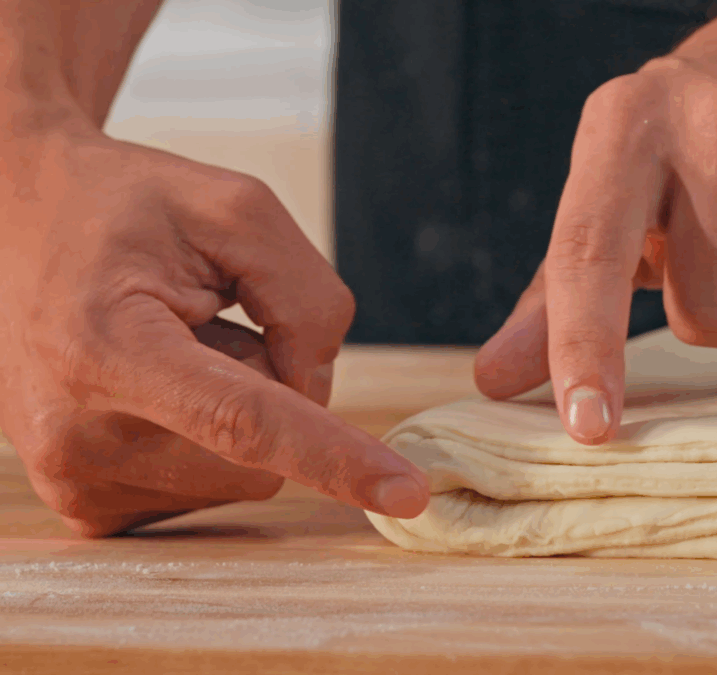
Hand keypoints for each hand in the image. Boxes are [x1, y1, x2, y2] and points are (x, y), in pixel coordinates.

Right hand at [0, 120, 427, 535]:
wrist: (18, 219)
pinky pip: (209, 487)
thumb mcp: (237, 208)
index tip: (407, 495)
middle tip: (204, 319)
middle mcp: (76, 432)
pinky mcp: (84, 501)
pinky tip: (158, 385)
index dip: (334, 458)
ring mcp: (73, 477)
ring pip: (243, 476)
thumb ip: (307, 299)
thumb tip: (318, 396)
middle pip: (263, 456)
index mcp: (106, 347)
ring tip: (171, 345)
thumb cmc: (127, 207)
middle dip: (272, 388)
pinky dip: (211, 438)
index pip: (244, 420)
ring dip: (239, 408)